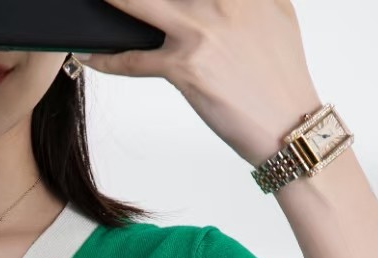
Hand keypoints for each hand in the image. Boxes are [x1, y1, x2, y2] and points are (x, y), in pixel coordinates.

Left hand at [80, 0, 323, 168]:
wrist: (289, 124)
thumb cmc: (280, 73)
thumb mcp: (276, 11)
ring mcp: (201, 28)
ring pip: (137, 4)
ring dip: (108, 2)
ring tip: (89, 2)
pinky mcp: (186, 65)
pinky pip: (133, 59)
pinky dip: (107, 59)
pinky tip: (89, 55)